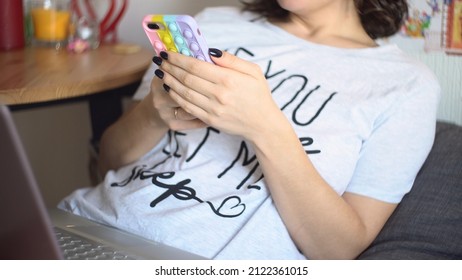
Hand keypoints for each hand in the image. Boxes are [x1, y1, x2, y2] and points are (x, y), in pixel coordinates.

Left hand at [157, 49, 282, 140]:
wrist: (262, 124)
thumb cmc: (259, 95)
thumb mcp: (253, 71)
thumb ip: (231, 60)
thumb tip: (210, 52)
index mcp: (228, 79)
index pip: (196, 66)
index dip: (179, 59)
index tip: (168, 53)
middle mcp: (219, 94)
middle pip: (187, 78)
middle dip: (170, 68)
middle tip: (160, 60)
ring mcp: (213, 109)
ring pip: (184, 93)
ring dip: (170, 81)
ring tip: (161, 72)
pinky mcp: (210, 120)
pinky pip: (188, 107)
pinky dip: (176, 97)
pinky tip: (170, 89)